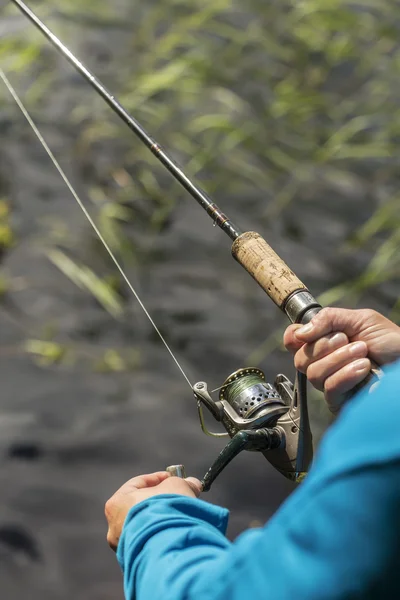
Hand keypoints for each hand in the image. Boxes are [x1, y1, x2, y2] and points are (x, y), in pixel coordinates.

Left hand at [105, 472, 201, 550]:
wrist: (167, 545)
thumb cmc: (165, 510)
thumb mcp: (177, 486)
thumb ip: (183, 482)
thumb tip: (192, 484)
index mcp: (116, 503)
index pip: (138, 484)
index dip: (159, 479)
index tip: (175, 478)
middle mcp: (114, 527)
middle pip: (142, 506)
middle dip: (162, 500)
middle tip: (180, 496)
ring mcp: (124, 546)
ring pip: (147, 526)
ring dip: (164, 518)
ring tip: (183, 516)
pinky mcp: (138, 560)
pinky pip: (152, 542)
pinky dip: (163, 535)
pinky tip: (179, 531)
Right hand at [284, 308, 399, 413]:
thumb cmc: (390, 342)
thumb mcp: (359, 319)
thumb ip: (327, 318)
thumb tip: (300, 333)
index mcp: (323, 341)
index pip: (292, 340)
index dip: (295, 336)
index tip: (309, 333)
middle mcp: (323, 363)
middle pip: (300, 358)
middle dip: (325, 346)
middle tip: (349, 340)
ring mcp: (330, 383)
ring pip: (313, 374)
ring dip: (340, 359)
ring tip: (363, 353)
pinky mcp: (339, 402)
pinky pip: (329, 388)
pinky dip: (346, 375)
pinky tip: (364, 368)